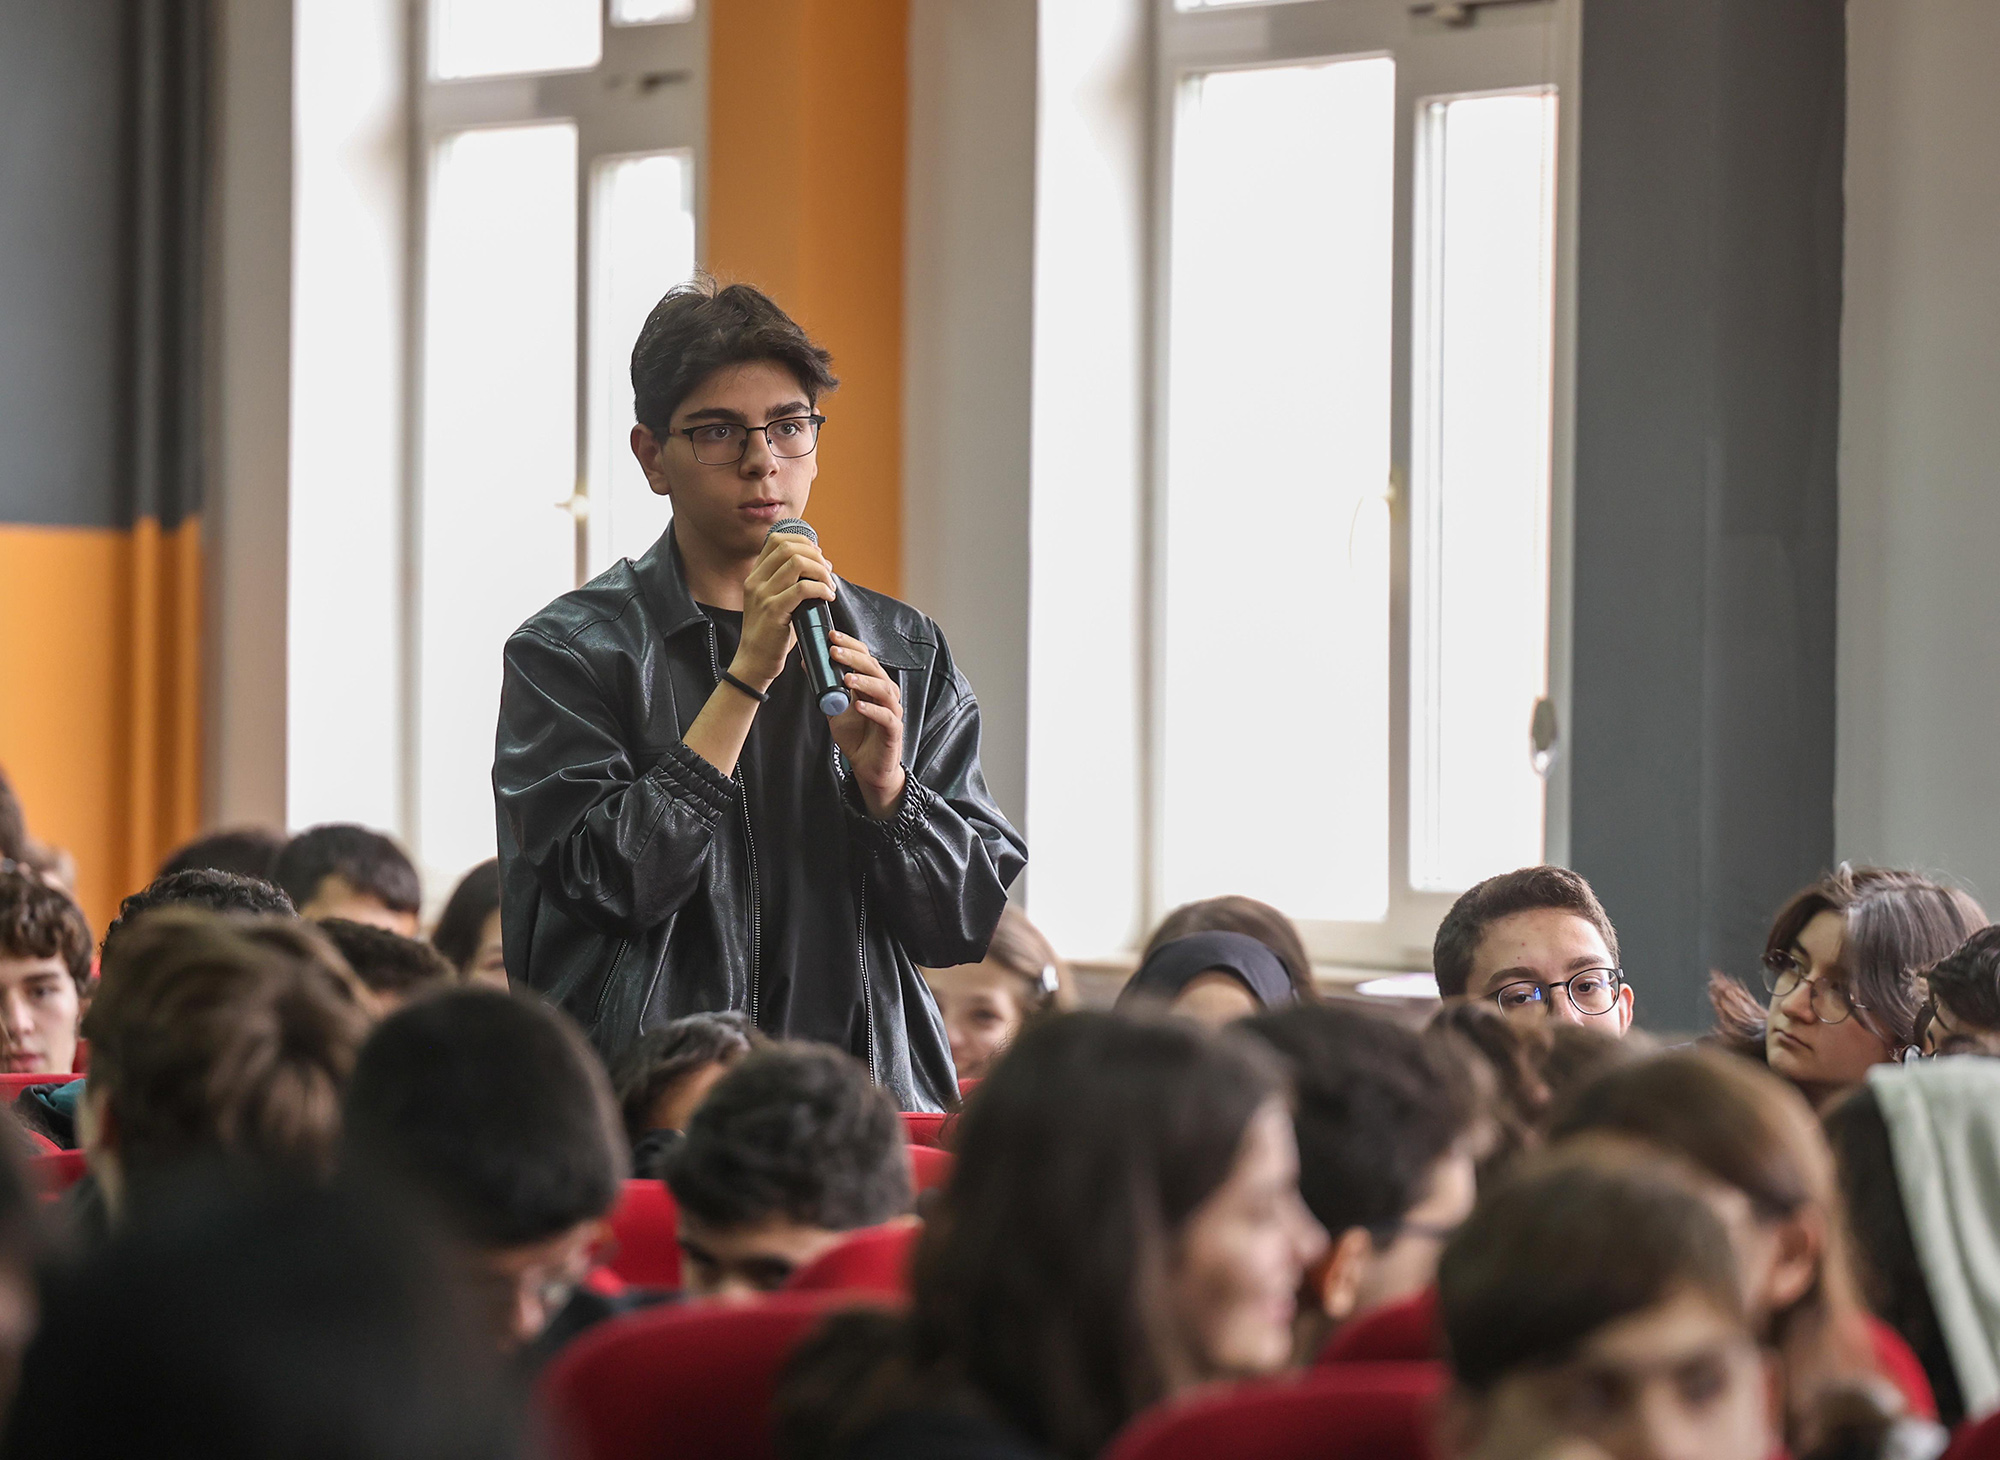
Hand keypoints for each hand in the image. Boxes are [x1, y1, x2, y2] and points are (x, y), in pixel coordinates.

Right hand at [731, 532, 835, 688]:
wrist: (754, 662)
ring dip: (821, 571)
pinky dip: (821, 588)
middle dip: (815, 555)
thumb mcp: (773, 601)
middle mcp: (755, 581)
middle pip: (788, 547)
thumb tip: (819, 566)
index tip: (818, 556)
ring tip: (829, 586)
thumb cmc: (771, 634)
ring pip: (797, 563)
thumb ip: (788, 582)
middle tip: (828, 571)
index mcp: (755, 576)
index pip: (776, 540)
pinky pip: (803, 589)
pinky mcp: (773, 612)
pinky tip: (828, 597)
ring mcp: (763, 596)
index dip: (803, 542)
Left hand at [827, 631, 906, 817]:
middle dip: (854, 658)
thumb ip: (826, 688)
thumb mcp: (835, 708)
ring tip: (846, 678)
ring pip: (884, 690)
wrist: (868, 767)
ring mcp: (892, 712)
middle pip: (875, 669)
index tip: (831, 636)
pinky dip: (873, 710)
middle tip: (834, 652)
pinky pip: (887, 718)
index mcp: (873, 685)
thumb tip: (808, 663)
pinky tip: (858, 706)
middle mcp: (885, 695)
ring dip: (865, 681)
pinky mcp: (894, 731)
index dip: (850, 646)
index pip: (865, 658)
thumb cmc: (857, 736)